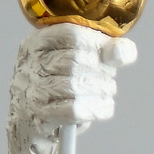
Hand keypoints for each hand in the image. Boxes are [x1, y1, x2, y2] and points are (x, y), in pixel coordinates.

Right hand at [10, 22, 135, 133]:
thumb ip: (106, 51)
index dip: (97, 44)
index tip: (107, 55)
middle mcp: (31, 64)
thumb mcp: (80, 59)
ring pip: (75, 86)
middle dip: (100, 70)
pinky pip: (74, 110)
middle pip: (74, 61)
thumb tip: (122, 51)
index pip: (71, 35)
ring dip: (101, 89)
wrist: (34, 119)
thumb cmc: (62, 84)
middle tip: (108, 77)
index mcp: (38, 42)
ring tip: (107, 90)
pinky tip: (104, 107)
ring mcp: (34, 90)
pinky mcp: (41, 115)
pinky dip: (97, 109)